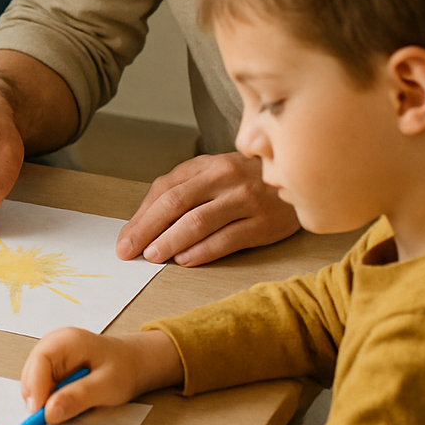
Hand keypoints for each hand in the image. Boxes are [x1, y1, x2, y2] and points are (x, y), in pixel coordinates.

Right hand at [19, 327, 182, 424]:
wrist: (131, 363)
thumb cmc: (123, 369)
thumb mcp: (106, 386)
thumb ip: (78, 398)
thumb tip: (50, 412)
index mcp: (66, 341)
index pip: (40, 361)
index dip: (35, 388)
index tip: (39, 413)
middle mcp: (52, 344)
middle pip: (31, 373)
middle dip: (39, 398)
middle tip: (51, 419)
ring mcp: (49, 354)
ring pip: (33, 382)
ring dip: (45, 400)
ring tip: (71, 406)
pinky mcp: (49, 366)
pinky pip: (40, 386)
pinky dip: (50, 399)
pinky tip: (67, 401)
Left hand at [116, 151, 299, 265]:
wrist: (301, 177)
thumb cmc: (247, 179)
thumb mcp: (213, 173)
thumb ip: (182, 191)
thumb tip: (143, 224)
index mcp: (207, 164)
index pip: (164, 190)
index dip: (140, 217)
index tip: (124, 239)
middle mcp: (225, 178)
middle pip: (175, 204)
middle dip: (146, 230)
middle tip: (128, 251)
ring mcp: (246, 200)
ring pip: (198, 223)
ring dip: (170, 242)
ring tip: (152, 256)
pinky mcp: (265, 224)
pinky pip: (227, 240)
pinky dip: (202, 251)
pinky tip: (184, 260)